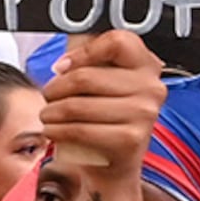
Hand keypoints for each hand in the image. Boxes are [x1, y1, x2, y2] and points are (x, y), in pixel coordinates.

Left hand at [36, 30, 163, 177]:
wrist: (112, 165)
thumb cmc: (101, 118)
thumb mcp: (99, 84)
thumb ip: (88, 58)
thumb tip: (70, 34)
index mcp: (147, 66)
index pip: (117, 41)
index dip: (83, 52)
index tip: (62, 67)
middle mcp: (152, 88)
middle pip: (86, 77)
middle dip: (55, 89)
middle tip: (47, 97)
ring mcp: (145, 114)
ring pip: (78, 105)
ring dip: (51, 112)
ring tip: (47, 115)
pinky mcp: (131, 140)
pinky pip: (80, 129)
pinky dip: (57, 130)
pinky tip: (52, 131)